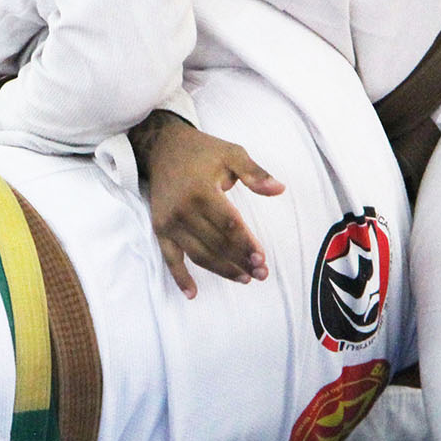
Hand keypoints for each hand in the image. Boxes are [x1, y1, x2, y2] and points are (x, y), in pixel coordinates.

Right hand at [131, 111, 283, 297]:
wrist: (161, 148)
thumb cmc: (202, 151)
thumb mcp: (232, 153)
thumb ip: (255, 173)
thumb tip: (279, 189)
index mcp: (201, 191)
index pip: (229, 225)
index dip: (246, 244)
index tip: (262, 259)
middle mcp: (183, 209)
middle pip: (216, 243)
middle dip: (240, 261)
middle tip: (261, 273)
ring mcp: (169, 222)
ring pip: (199, 254)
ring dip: (222, 270)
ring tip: (244, 279)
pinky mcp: (160, 229)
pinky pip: (170, 258)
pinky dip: (180, 277)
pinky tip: (193, 293)